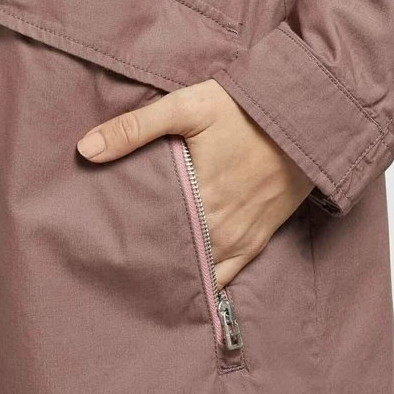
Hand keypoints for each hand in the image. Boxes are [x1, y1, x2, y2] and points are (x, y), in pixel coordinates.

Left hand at [76, 79, 313, 288]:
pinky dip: (207, 282)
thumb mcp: (188, 106)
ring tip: (141, 284)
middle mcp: (221, 229)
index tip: (98, 254)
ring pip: (201, 275)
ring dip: (175, 277)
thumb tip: (85, 149)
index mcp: (199, 200)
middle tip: (112, 274)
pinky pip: (229, 275)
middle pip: (173, 262)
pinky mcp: (259, 238)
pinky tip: (186, 286)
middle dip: (145, 267)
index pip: (150, 240)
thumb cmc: (245, 110)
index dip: (124, 250)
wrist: (308, 116)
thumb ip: (136, 128)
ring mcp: (242, 238)